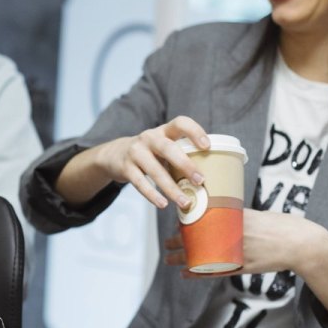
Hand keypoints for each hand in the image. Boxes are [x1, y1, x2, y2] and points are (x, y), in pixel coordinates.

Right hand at [92, 116, 209, 209]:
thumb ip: (181, 153)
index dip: (194, 132)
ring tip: (185, 202)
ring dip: (171, 188)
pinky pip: (140, 182)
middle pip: (168, 148)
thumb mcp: (163, 146)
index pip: (180, 123)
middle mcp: (149, 138)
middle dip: (185, 164)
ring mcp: (135, 152)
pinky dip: (152, 194)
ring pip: (155, 170)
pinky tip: (163, 204)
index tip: (207, 146)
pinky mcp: (126, 167)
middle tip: (200, 180)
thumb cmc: (150, 153)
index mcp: (164, 131)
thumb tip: (213, 176)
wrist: (115, 154)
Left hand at [164, 211, 325, 278]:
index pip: (204, 219)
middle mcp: (235, 234)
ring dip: (184, 258)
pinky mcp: (244, 266)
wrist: (301, 243)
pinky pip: (217, 271)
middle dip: (179, 241)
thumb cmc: (281, 226)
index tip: (175, 223)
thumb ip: (238, 215)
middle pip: (199, 238)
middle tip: (167, 243)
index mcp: (237, 219)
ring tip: (170, 259)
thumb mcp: (257, 215)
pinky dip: (199, 273)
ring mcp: (239, 251)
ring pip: (204, 256)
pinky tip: (186, 274)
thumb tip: (222, 212)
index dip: (186, 223)